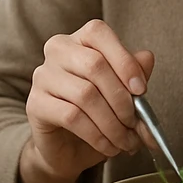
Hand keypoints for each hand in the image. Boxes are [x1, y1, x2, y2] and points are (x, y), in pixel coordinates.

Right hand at [22, 20, 155, 182]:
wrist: (67, 149)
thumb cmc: (96, 115)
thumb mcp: (121, 93)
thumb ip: (134, 74)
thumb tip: (147, 58)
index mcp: (79, 40)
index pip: (98, 33)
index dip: (123, 60)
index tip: (141, 89)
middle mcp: (57, 51)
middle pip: (94, 65)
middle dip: (122, 100)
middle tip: (136, 124)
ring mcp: (43, 76)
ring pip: (85, 94)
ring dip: (113, 123)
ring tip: (126, 141)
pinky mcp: (35, 104)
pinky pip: (71, 117)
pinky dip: (97, 135)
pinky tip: (109, 146)